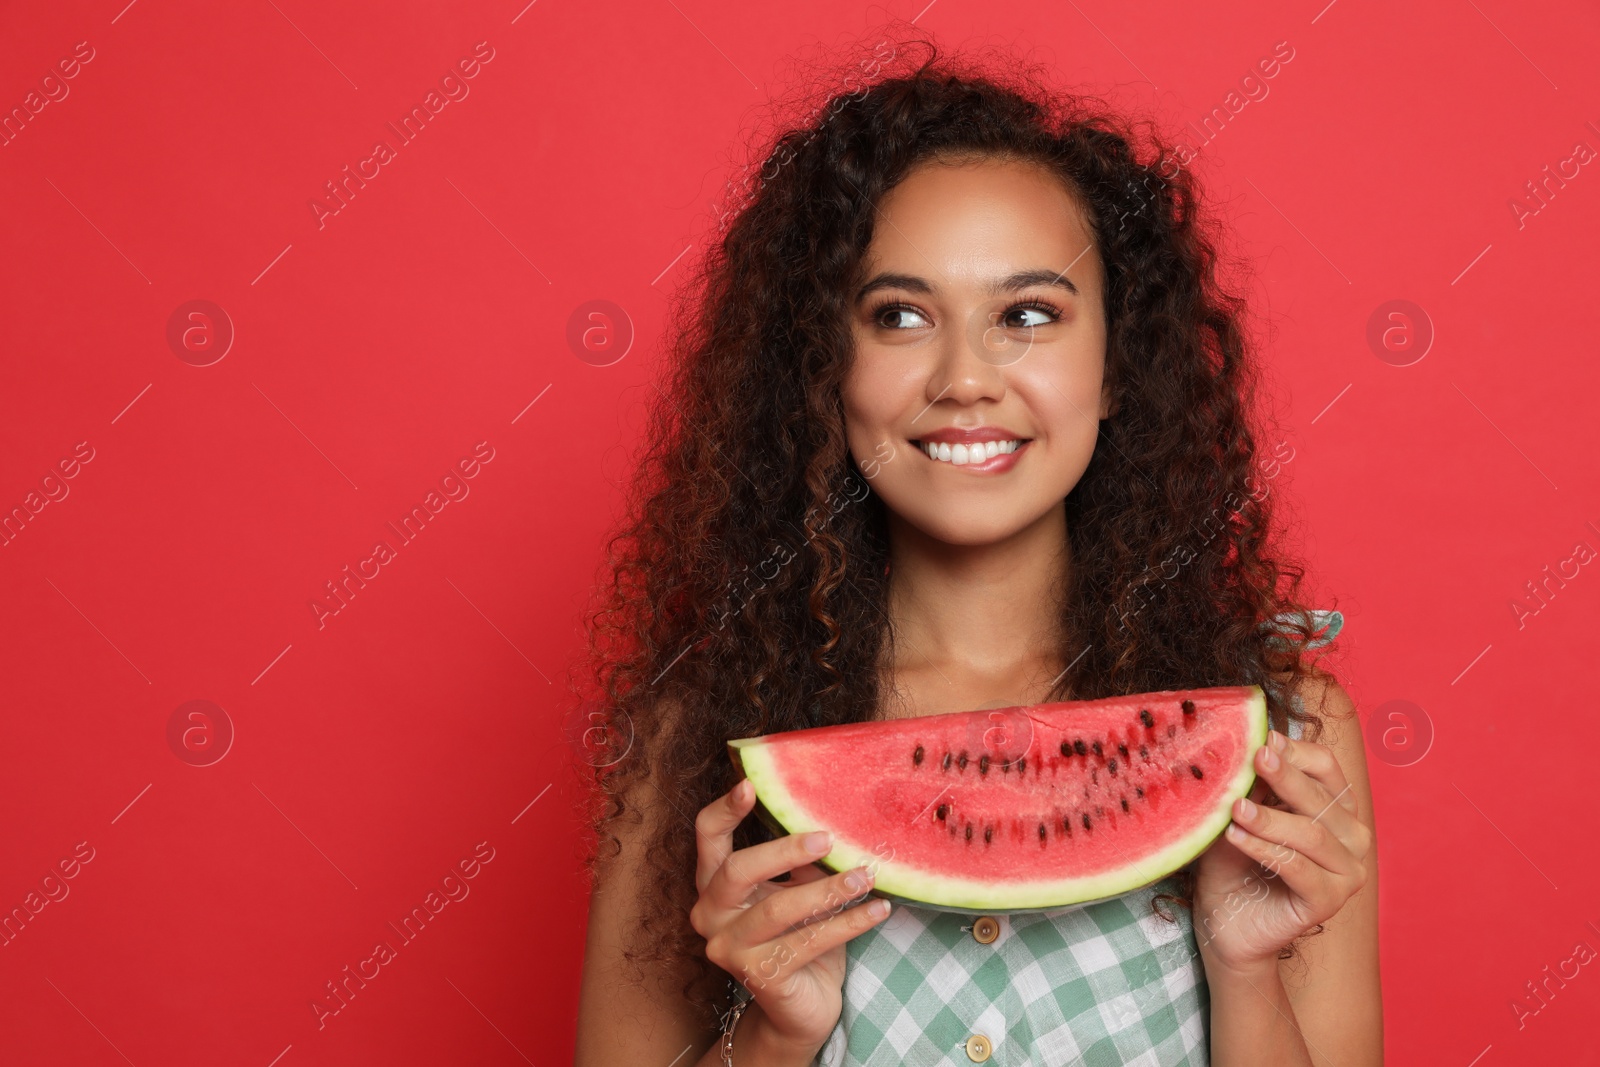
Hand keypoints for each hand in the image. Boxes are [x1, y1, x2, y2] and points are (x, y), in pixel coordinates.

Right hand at [688, 779, 892, 1053]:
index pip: (707, 837)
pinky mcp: (758, 976)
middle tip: (827, 839)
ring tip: (866, 875)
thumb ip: (802, 862)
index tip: (750, 784)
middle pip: (736, 870)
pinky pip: (807, 942)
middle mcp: (711, 915)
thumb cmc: (799, 940)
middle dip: (784, 850)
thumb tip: (835, 825)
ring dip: (827, 890)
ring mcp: (729, 949)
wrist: (801, 1010)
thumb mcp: (798, 891)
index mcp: (715, 884)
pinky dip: (847, 923)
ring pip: (777, 909)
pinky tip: (878, 910)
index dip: (726, 809)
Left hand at [1192, 728, 1372, 973]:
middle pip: (1321, 798)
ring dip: (1270, 818)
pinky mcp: (1329, 902)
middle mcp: (1351, 838)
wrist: (1225, 922)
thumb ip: (1252, 784)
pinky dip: (1265, 849)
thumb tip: (1249, 742)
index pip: (1327, 767)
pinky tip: (1235, 837)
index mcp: (1334, 808)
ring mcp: (1347, 872)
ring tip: (1235, 808)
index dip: (1296, 752)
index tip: (1262, 739)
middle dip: (1285, 776)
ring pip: (1311, 834)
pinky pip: (1298, 868)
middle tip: (1255, 757)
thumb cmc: (1233, 861)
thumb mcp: (1240, 813)